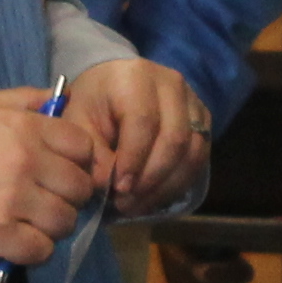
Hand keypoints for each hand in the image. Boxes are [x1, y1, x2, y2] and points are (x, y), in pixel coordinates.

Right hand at [0, 89, 105, 266]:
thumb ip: (24, 100)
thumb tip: (61, 97)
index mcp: (26, 128)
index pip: (82, 147)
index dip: (76, 162)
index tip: (60, 171)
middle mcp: (26, 162)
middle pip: (79, 189)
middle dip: (67, 198)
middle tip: (45, 201)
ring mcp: (13, 199)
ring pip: (63, 222)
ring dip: (50, 227)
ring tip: (27, 222)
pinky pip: (41, 250)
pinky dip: (33, 250)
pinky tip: (16, 241)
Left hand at [61, 60, 210, 217]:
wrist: (113, 84)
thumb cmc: (93, 102)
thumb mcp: (78, 123)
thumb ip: (91, 154)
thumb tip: (107, 186)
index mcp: (136, 77)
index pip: (144, 122)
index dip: (134, 160)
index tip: (119, 189)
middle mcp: (172, 84)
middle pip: (175, 139)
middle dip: (151, 179)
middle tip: (127, 203)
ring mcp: (192, 101)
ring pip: (193, 152)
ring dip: (166, 186)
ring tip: (137, 205)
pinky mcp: (203, 119)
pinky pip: (199, 158)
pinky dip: (178, 183)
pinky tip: (154, 196)